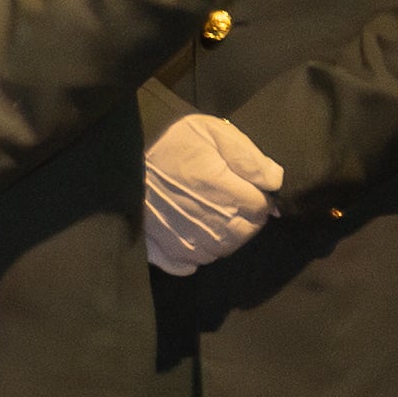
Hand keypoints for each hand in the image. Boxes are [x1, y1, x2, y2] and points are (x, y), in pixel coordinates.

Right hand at [140, 106, 284, 275]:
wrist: (122, 149)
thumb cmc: (173, 138)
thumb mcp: (214, 133)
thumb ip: (249, 157)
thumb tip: (275, 183)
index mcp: (220, 190)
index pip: (260, 208)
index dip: (258, 196)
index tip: (245, 185)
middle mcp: (204, 222)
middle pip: (244, 233)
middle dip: (245, 217)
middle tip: (229, 198)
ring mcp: (181, 240)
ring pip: (221, 250)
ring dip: (224, 236)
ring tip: (210, 213)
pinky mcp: (160, 251)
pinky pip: (190, 264)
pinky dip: (196, 254)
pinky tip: (191, 233)